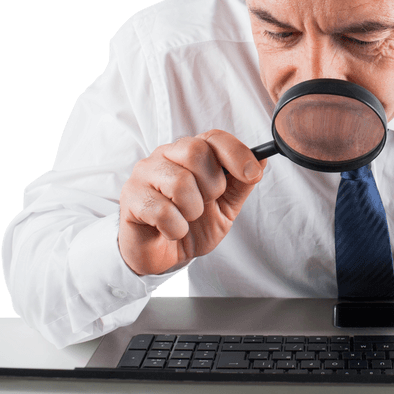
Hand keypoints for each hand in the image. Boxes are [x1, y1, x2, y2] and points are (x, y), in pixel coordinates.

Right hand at [118, 130, 265, 274]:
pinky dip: (175, 228)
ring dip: (193, 210)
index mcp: (190, 153)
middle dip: (212, 185)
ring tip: (186, 219)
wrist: (163, 255)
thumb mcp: (226, 206)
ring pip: (179, 182)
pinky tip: (170, 230)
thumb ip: (241, 183)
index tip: (252, 174)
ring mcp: (144, 174)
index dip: (237, 154)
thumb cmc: (193, 226)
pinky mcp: (131, 198)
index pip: (214, 137)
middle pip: (195, 151)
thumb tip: (262, 158)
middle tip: (207, 202)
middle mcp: (165, 156)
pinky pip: (162, 211)